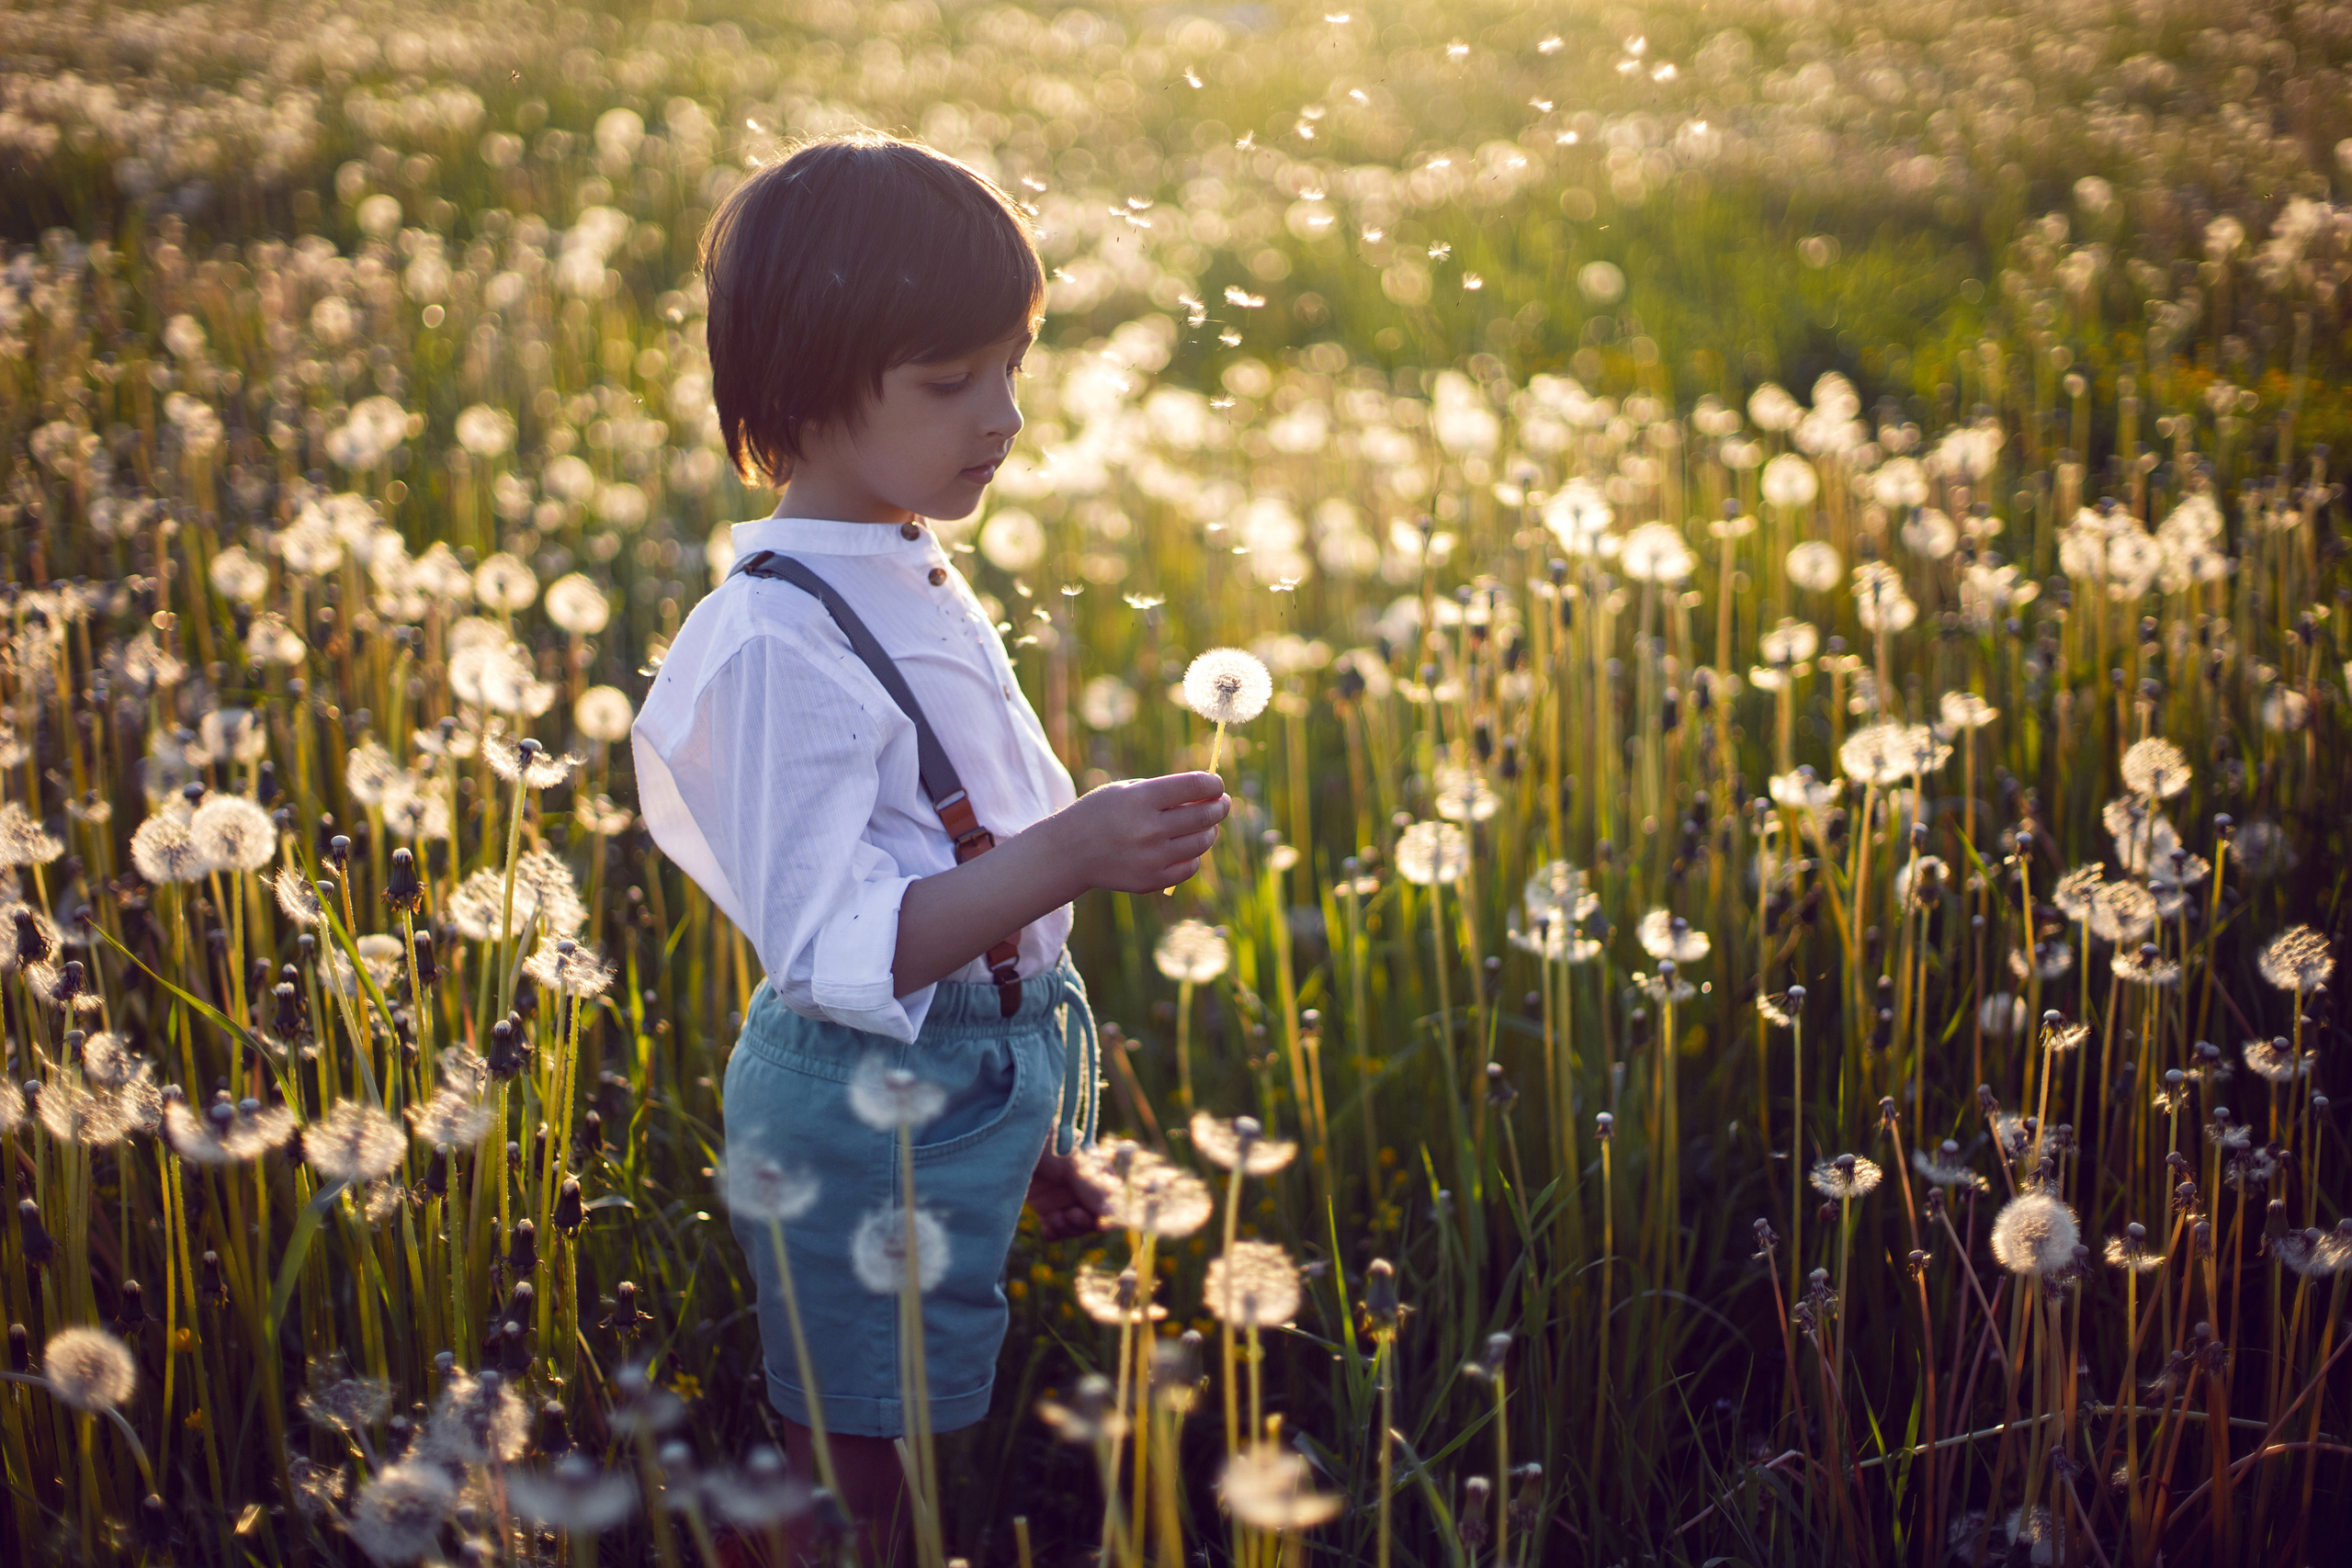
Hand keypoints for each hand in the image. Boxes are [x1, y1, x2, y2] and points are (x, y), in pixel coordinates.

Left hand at [1026, 1144, 1112, 1240]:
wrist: (1010, 1139)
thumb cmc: (1045, 1141)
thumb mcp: (1070, 1161)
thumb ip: (1090, 1186)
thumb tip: (1111, 1211)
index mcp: (1097, 1171)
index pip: (1113, 1199)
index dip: (1111, 1215)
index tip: (1101, 1225)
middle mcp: (1083, 1187)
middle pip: (1095, 1218)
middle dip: (1085, 1222)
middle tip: (1070, 1215)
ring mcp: (1064, 1197)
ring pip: (1076, 1227)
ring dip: (1068, 1228)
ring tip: (1054, 1218)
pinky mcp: (1045, 1207)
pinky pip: (1056, 1229)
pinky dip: (1054, 1231)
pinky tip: (1047, 1226)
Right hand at [1057, 771, 1228, 893]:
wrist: (1070, 852)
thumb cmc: (1102, 814)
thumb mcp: (1126, 790)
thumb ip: (1165, 790)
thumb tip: (1209, 793)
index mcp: (1141, 799)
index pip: (1194, 786)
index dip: (1213, 783)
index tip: (1216, 784)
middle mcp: (1148, 829)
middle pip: (1204, 816)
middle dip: (1219, 806)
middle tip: (1221, 803)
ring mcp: (1151, 858)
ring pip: (1202, 842)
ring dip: (1210, 830)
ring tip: (1205, 824)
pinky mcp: (1151, 881)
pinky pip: (1190, 867)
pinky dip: (1195, 855)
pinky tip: (1188, 846)